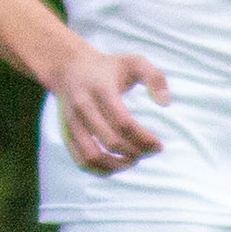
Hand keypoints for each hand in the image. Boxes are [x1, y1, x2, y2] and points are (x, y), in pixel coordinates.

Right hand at [42, 40, 171, 172]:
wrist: (69, 68)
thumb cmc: (109, 67)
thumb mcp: (134, 62)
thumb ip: (155, 78)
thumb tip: (165, 103)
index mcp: (100, 89)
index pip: (123, 123)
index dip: (143, 139)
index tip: (158, 145)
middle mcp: (82, 107)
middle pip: (111, 141)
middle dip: (135, 152)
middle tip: (149, 151)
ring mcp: (71, 122)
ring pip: (92, 156)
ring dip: (116, 165)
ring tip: (133, 160)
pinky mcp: (66, 133)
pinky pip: (81, 160)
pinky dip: (100, 169)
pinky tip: (117, 164)